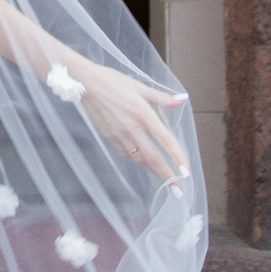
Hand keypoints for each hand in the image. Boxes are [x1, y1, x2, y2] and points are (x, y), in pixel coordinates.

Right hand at [64, 60, 191, 183]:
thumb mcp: (139, 86)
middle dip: (167, 176)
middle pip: (153, 158)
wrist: (84, 83)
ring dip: (153, 171)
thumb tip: (182, 99)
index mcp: (143, 114)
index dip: (177, 157)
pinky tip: (144, 162)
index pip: (165, 140)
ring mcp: (120, 135)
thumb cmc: (112, 81)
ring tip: (164, 180)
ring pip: (140, 159)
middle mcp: (133, 128)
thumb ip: (162, 97)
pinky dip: (138, 161)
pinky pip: (127, 153)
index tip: (186, 172)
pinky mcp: (109, 137)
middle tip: (178, 191)